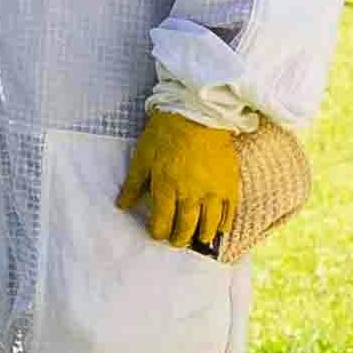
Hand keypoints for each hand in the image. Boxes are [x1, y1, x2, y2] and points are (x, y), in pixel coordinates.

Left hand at [118, 110, 245, 255]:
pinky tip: (218, 229)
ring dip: (201, 236)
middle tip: (176, 241)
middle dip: (179, 239)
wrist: (198, 112)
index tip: (158, 232)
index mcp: (166, 188)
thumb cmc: (166, 132)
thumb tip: (122, 205)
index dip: (158, 232)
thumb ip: (133, 185)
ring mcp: (213, 191)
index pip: (162, 223)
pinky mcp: (229, 185)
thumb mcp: (142, 156)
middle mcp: (190, 194)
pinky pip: (229, 213)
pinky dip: (223, 225)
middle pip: (185, 229)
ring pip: (208, 226)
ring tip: (197, 238)